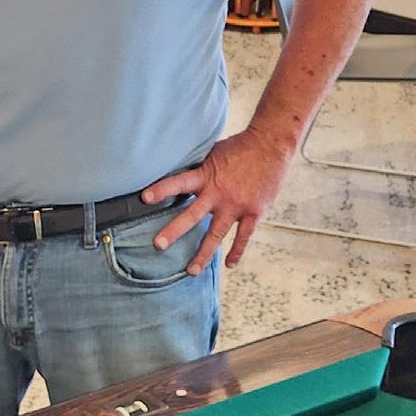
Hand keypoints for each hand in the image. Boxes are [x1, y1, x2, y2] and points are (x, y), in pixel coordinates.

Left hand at [139, 126, 292, 273]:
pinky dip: (237, 251)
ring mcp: (236, 205)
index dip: (162, 189)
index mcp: (206, 176)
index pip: (179, 183)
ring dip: (203, 254)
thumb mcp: (213, 153)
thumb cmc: (240, 147)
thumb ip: (198, 168)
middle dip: (174, 231)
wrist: (271, 144)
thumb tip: (178, 171)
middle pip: (192, 215)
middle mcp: (219, 193)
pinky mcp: (254, 212)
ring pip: (216, 234)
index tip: (144, 198)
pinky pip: (244, 236)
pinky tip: (229, 264)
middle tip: (158, 244)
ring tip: (191, 271)